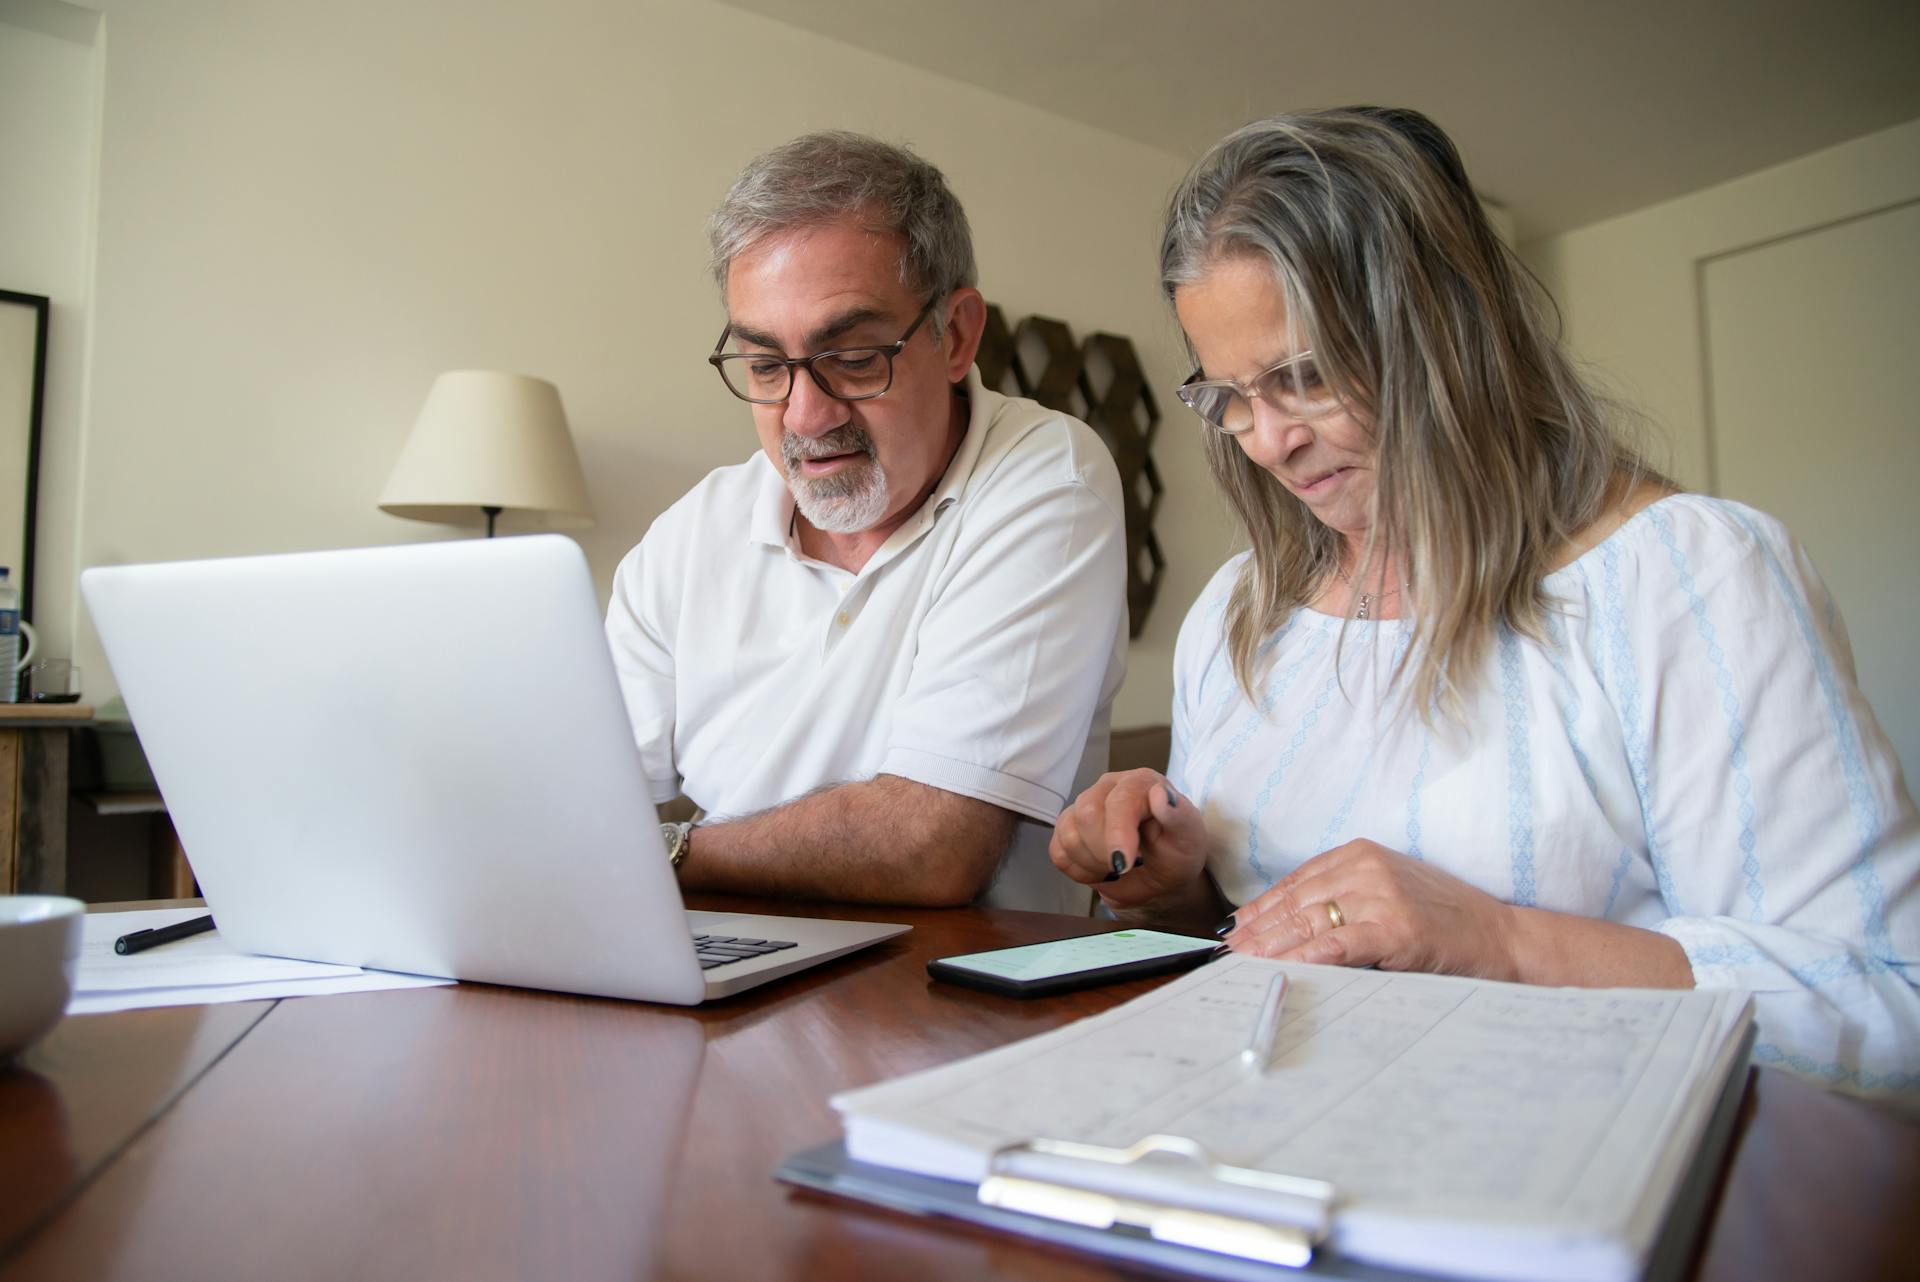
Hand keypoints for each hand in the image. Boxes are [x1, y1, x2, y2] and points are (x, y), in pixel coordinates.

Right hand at [1049, 769, 1209, 909]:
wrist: (1161, 875)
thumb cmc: (1177, 851)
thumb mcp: (1190, 837)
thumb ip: (1178, 815)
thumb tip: (1160, 794)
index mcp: (1140, 782)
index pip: (1119, 800)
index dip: (1117, 833)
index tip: (1124, 864)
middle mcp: (1108, 788)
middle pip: (1086, 814)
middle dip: (1104, 851)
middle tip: (1127, 867)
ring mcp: (1084, 807)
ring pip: (1068, 834)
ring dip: (1093, 863)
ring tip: (1117, 869)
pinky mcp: (1068, 830)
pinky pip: (1058, 852)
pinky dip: (1079, 871)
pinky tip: (1100, 871)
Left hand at [1225, 839, 1519, 980]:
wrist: (1499, 936)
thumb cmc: (1442, 920)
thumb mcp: (1386, 893)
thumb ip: (1342, 900)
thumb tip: (1285, 926)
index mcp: (1359, 854)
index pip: (1295, 882)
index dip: (1260, 908)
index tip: (1235, 929)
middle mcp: (1365, 868)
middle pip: (1295, 902)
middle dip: (1258, 930)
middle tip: (1228, 952)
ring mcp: (1380, 895)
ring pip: (1308, 922)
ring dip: (1271, 947)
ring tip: (1243, 964)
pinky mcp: (1394, 928)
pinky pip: (1336, 945)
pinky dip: (1305, 958)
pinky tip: (1283, 969)